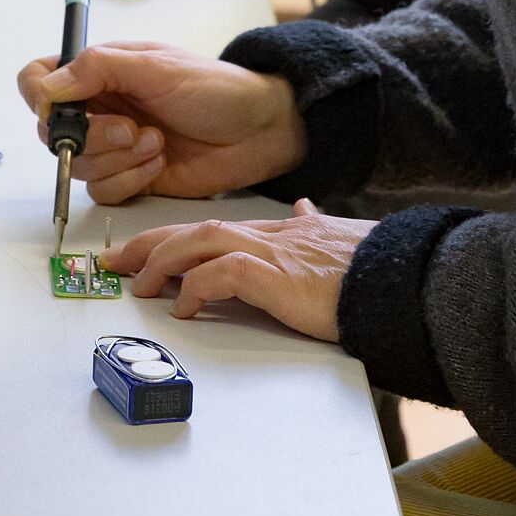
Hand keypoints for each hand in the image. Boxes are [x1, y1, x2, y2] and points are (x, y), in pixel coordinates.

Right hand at [17, 40, 306, 201]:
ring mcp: (113, 146)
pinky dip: (130, 180)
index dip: (39, 97)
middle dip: (92, 137)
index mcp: (100, 71)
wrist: (259, 131)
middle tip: (131, 129)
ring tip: (157, 143)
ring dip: (118, 160)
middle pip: (54, 133)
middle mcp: (100, 108)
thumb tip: (49, 86)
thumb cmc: (215, 88)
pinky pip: (104, 191)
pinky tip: (160, 164)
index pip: (38, 79)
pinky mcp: (130, 178)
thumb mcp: (157, 67)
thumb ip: (99, 69)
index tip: (60, 111)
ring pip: (79, 166)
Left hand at [105, 201, 374, 340]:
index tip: (140, 252)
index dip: (170, 236)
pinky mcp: (278, 277)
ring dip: (164, 260)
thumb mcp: (335, 237)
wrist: (401, 278)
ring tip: (139, 284)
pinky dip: (198, 285)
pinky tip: (185, 306)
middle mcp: (268, 234)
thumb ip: (312, 224)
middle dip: (149, 244)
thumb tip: (305, 208)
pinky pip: (223, 274)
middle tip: (115, 263)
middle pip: (193, 228)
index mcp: (277, 230)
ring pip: (200, 241)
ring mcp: (272, 253)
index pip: (210, 225)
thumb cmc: (372, 265)